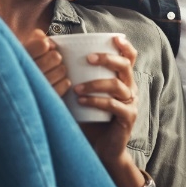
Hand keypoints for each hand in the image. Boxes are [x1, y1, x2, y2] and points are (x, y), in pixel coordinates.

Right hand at [21, 29, 71, 95]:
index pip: (43, 45)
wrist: (12, 89)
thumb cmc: (22, 64)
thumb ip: (36, 37)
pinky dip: (63, 82)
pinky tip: (56, 81)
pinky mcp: (46, 99)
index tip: (43, 48)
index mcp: (19, 57)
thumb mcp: (24, 46)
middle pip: (55, 57)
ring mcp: (37, 88)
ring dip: (59, 70)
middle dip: (54, 57)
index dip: (45, 44)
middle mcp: (26, 73)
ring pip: (61, 71)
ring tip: (51, 72)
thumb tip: (50, 42)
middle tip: (48, 61)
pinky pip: (64, 85)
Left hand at [76, 35, 138, 166]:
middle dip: (107, 58)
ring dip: (95, 83)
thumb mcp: (86, 95)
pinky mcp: (128, 118)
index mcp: (123, 80)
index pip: (130, 58)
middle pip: (125, 66)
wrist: (102, 148)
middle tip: (87, 58)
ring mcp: (131, 104)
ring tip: (76, 87)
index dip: (125, 46)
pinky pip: (113, 105)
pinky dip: (96, 101)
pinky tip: (82, 101)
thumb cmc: (91, 119)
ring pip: (117, 86)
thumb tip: (54, 58)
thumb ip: (78, 79)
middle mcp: (131, 89)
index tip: (114, 38)